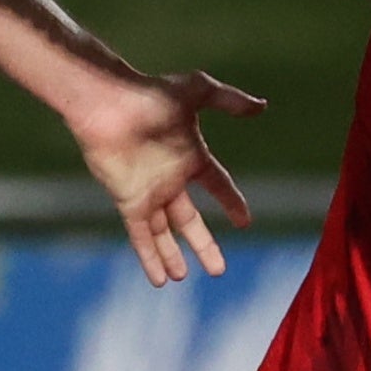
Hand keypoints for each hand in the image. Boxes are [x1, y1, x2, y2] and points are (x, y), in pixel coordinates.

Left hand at [69, 68, 263, 286]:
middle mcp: (170, 179)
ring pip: (164, 234)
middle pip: (190, 221)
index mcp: (189, 156)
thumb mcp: (197, 91)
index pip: (216, 184)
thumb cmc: (148, 93)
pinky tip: (160, 280)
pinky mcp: (129, 202)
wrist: (107, 103)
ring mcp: (149, 192)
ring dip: (174, 257)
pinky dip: (150, 258)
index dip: (231, 202)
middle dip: (204, 245)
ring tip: (183, 277)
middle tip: (219, 270)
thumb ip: (230, 100)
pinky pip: (142, 236)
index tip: (244, 220)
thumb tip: (262, 107)